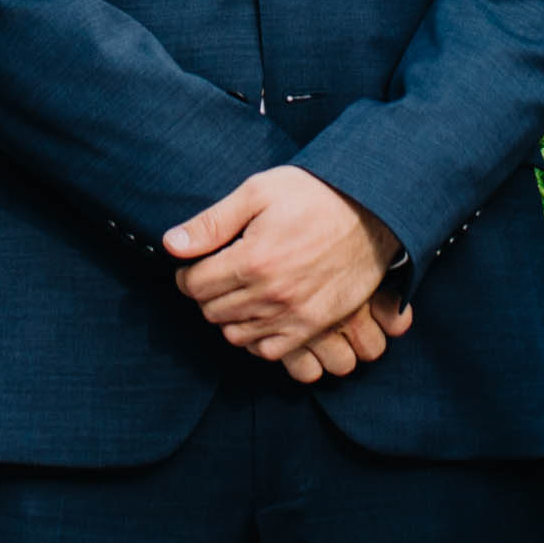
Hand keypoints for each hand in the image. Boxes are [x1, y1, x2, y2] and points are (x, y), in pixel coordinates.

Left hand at [165, 165, 410, 380]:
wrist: (372, 213)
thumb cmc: (313, 196)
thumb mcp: (258, 192)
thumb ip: (212, 222)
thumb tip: (171, 244)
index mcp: (252, 260)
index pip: (194, 285)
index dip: (188, 273)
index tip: (197, 263)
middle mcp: (270, 294)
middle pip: (212, 311)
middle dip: (206, 293)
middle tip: (217, 274)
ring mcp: (294, 315)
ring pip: (235, 334)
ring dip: (228, 316)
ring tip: (238, 291)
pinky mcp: (314, 327)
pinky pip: (269, 350)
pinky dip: (256, 337)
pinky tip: (259, 313)